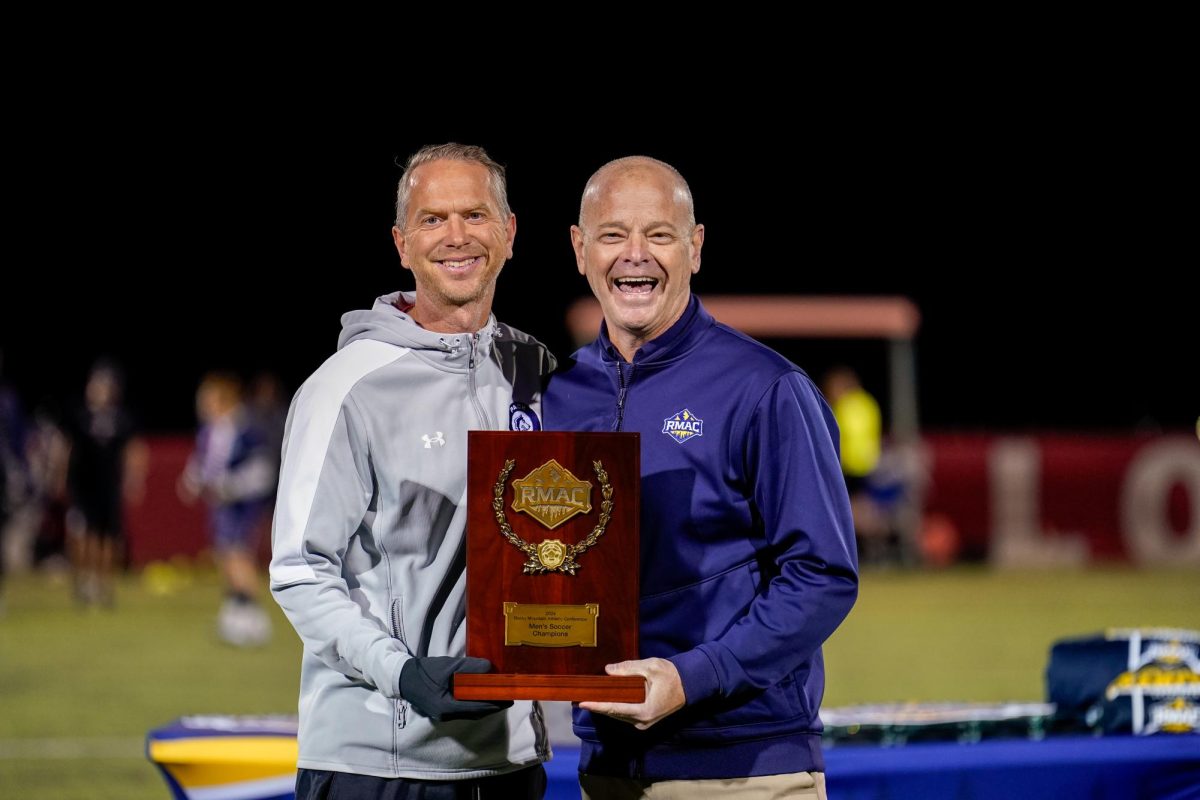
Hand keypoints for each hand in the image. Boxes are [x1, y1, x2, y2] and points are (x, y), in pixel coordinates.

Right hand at [399, 656, 513, 721]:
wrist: (403, 677)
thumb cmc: (424, 672)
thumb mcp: (448, 666)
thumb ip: (469, 668)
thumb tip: (490, 669)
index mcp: (446, 707)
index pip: (476, 707)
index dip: (494, 703)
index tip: (509, 699)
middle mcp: (446, 715)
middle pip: (475, 713)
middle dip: (493, 706)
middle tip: (509, 698)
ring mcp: (443, 715)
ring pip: (470, 712)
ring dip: (485, 706)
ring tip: (499, 697)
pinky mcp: (442, 710)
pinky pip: (463, 710)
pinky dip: (475, 704)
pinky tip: (482, 696)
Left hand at [578, 657, 685, 729]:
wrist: (689, 684)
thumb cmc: (672, 675)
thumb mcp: (650, 667)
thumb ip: (628, 668)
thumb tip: (608, 670)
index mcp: (644, 711)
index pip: (614, 709)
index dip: (597, 705)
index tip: (582, 703)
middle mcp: (642, 721)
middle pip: (614, 714)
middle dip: (598, 706)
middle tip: (580, 697)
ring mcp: (644, 723)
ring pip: (619, 715)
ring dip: (605, 707)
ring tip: (589, 698)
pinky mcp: (645, 719)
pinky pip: (625, 714)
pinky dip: (615, 707)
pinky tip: (606, 699)